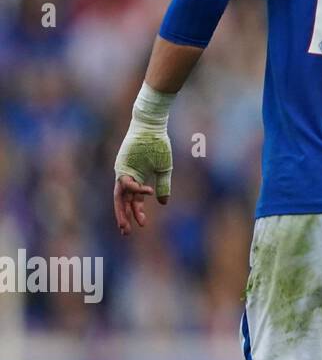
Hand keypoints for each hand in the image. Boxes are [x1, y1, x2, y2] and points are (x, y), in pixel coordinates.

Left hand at [112, 121, 172, 235]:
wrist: (152, 127)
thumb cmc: (158, 145)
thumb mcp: (164, 168)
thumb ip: (163, 185)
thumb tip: (163, 203)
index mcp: (137, 178)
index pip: (134, 200)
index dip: (137, 212)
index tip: (143, 224)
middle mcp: (127, 176)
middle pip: (122, 201)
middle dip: (124, 216)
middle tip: (126, 232)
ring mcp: (122, 171)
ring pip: (119, 196)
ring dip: (121, 211)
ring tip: (124, 225)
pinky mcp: (122, 165)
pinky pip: (126, 182)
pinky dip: (135, 189)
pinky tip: (146, 191)